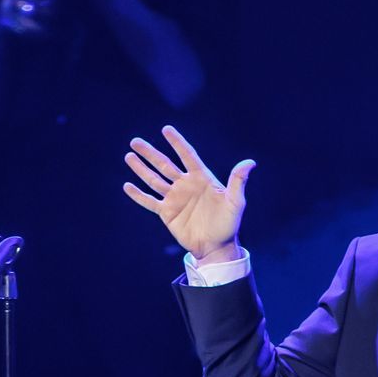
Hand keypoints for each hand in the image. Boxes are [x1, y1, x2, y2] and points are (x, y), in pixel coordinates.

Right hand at [121, 125, 253, 262]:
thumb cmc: (229, 224)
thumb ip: (238, 181)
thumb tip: (250, 163)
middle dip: (150, 153)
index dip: (177, 143)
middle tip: (135, 141)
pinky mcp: (167, 213)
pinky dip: (139, 195)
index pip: (187, 156)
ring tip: (129, 156)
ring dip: (141, 169)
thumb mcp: (235, 202)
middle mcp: (185, 185)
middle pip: (164, 164)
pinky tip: (127, 186)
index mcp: (201, 178)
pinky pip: (150, 201)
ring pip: (154, 179)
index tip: (166, 130)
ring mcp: (175, 198)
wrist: (217, 247)